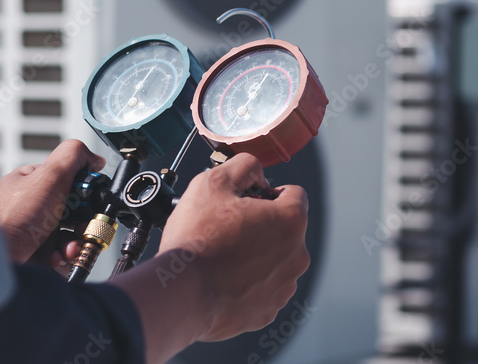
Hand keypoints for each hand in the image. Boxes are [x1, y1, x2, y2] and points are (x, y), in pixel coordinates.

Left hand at [0, 139, 105, 269]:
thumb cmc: (13, 219)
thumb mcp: (48, 176)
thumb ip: (73, 157)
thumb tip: (95, 158)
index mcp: (31, 184)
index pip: (68, 182)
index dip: (85, 191)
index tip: (93, 200)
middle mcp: (32, 208)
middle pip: (74, 212)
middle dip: (84, 222)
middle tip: (84, 228)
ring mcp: (33, 234)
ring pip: (71, 236)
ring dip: (76, 243)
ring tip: (69, 248)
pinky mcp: (36, 257)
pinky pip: (62, 257)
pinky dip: (65, 258)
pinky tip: (57, 258)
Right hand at [110, 153, 309, 363]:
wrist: (182, 294)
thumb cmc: (197, 241)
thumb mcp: (213, 182)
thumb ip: (243, 166)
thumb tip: (254, 171)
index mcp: (290, 221)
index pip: (294, 195)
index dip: (268, 193)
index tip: (248, 201)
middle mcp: (296, 255)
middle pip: (285, 229)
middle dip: (262, 225)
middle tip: (228, 228)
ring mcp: (284, 286)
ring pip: (275, 261)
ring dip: (257, 255)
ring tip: (223, 256)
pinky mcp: (268, 311)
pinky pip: (263, 289)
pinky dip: (249, 283)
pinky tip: (224, 279)